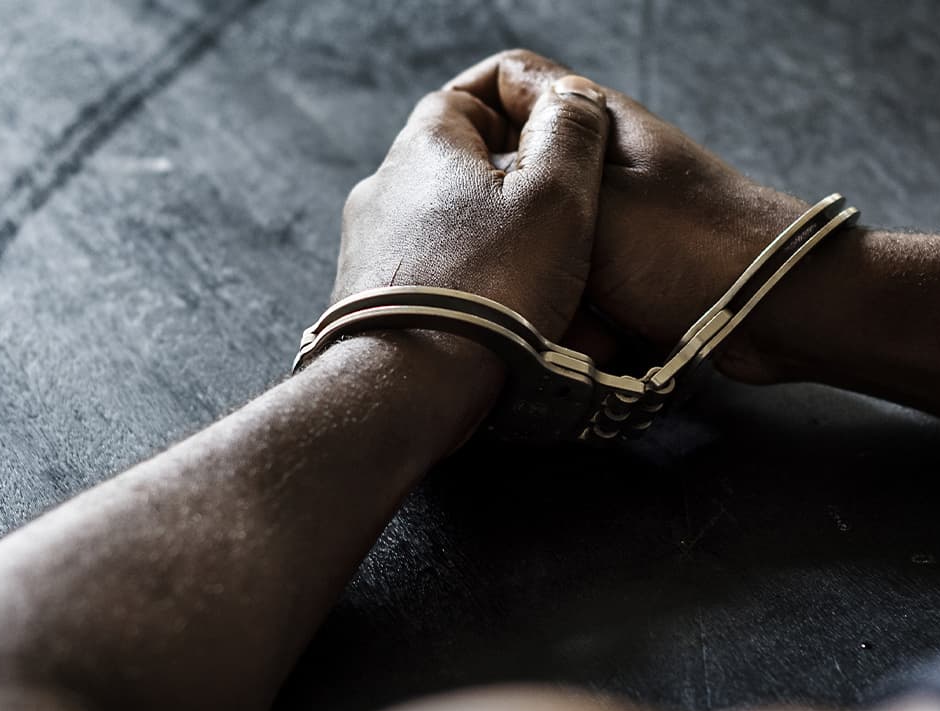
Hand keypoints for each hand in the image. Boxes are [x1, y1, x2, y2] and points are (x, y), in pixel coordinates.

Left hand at [333, 73, 610, 344]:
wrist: (408, 387)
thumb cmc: (490, 288)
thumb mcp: (557, 196)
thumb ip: (571, 134)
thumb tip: (572, 94)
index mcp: (424, 148)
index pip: (462, 97)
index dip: (513, 107)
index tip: (554, 138)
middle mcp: (383, 189)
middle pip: (453, 164)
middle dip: (506, 180)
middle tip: (559, 211)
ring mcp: (368, 249)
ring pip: (441, 223)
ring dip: (487, 236)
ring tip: (536, 270)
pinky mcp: (367, 302)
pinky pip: (427, 274)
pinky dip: (463, 279)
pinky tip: (495, 309)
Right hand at [446, 49, 810, 376]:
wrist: (771, 307)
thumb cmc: (681, 246)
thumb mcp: (585, 201)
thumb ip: (527, 176)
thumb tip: (474, 174)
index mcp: (593, 118)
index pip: (509, 79)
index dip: (464, 108)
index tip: (431, 164)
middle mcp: (603, 159)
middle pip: (520, 166)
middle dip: (497, 208)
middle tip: (469, 248)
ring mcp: (619, 213)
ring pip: (544, 231)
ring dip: (534, 264)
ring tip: (521, 293)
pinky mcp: (633, 265)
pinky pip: (575, 276)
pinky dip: (567, 297)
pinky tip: (560, 322)